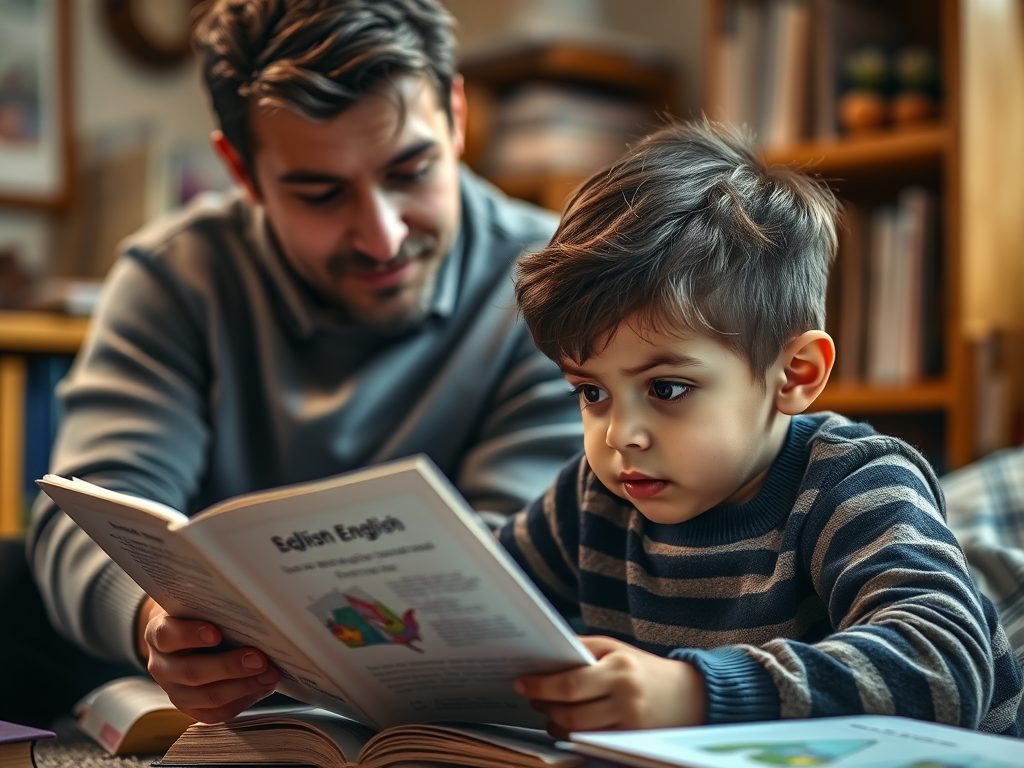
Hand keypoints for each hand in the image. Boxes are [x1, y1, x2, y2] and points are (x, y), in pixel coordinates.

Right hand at [136, 596, 280, 722]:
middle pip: (191, 672)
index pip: (167, 635)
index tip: (216, 633)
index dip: (190, 635)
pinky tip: (262, 687)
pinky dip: (242, 701)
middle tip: (259, 660)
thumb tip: (254, 610)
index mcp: (158, 634)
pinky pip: (215, 713)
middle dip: (229, 667)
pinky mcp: (190, 707)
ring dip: (242, 687)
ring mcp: (174, 690)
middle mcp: (162, 666)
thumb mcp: (197, 605)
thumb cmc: (197, 615)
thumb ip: (214, 608)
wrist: (182, 635)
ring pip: (206, 697)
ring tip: (269, 675)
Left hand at [514, 636, 705, 735]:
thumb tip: (543, 655)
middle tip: (532, 697)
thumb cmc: (641, 667)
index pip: (571, 683)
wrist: (688, 695)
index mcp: (621, 669)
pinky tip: (566, 724)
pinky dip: (573, 735)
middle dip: (544, 706)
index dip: (541, 686)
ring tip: (548, 711)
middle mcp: (627, 699)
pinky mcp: (631, 743)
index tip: (521, 683)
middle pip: (571, 713)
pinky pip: (591, 742)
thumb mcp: (615, 648)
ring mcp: (630, 726)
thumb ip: (581, 648)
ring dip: (555, 723)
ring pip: (578, 732)